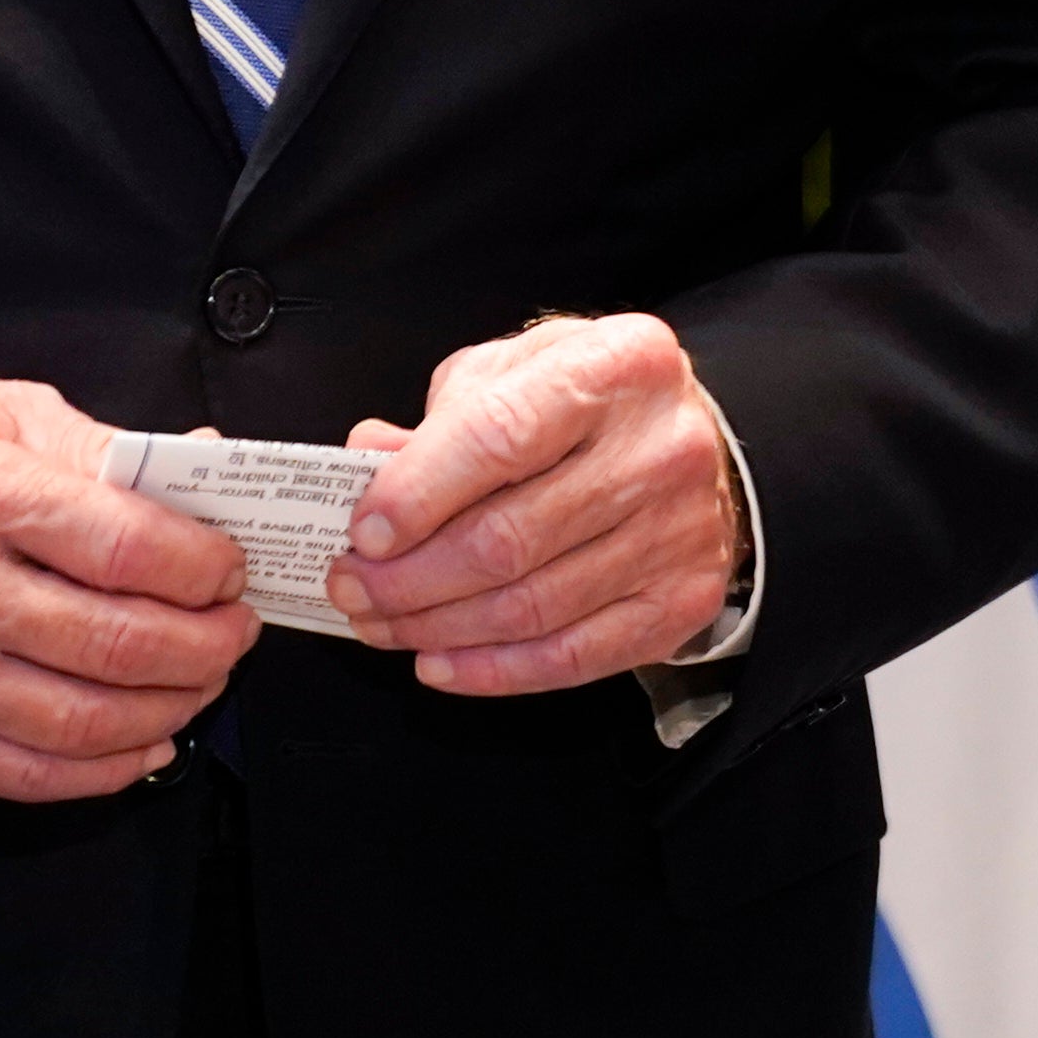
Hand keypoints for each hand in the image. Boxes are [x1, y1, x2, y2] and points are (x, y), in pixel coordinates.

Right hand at [0, 375, 253, 800]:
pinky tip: (147, 741)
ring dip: (170, 707)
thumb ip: (99, 449)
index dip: (201, 566)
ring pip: (80, 720)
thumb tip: (200, 475)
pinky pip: (24, 773)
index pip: (120, 546)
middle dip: (205, 644)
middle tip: (234, 628)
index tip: (229, 568)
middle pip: (113, 642)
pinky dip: (104, 769)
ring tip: (202, 679)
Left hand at [326, 312, 747, 693]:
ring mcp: (681, 529)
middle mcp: (661, 447)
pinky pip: (575, 656)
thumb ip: (441, 419)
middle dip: (409, 577)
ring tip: (384, 624)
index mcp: (616, 366)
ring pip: (533, 606)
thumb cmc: (588, 404)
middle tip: (352, 589)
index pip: (499, 436)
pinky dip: (494, 670)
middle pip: (510, 538)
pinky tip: (440, 662)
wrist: (684, 439)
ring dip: (437, 628)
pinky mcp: (684, 597)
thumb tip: (365, 466)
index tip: (363, 533)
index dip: (417, 495)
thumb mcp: (514, 373)